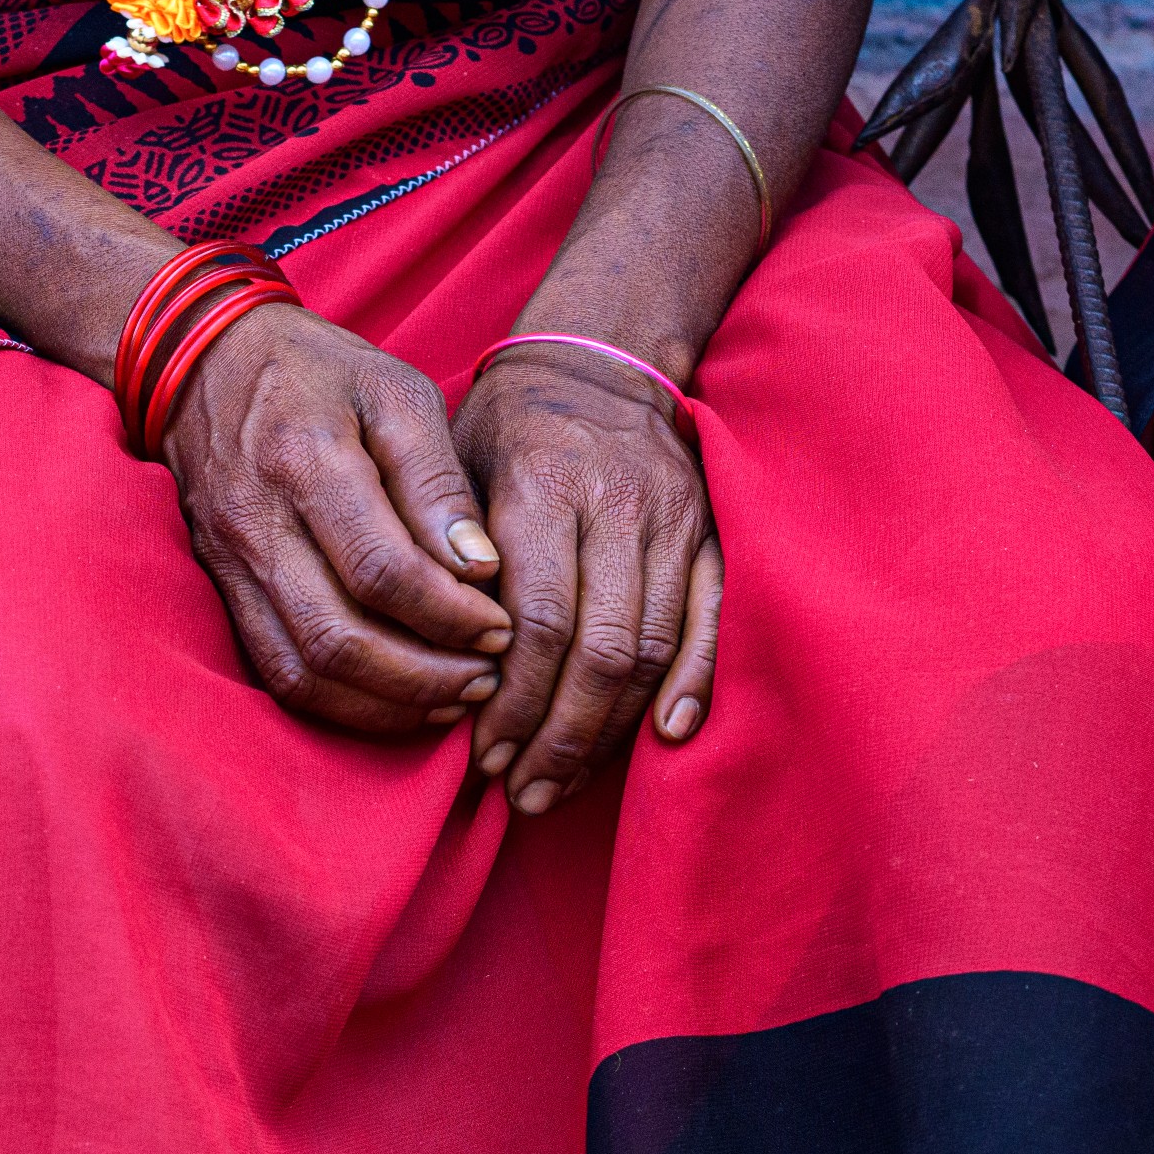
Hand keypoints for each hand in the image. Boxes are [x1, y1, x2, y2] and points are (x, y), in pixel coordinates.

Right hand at [159, 305, 511, 735]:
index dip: (448, 614)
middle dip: (425, 675)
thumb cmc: (319, 373)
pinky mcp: (224, 594)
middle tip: (488, 677)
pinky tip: (401, 698)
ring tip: (454, 696)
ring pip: (306, 672)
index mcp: (306, 459)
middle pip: (338, 638)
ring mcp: (231, 567)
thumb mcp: (395, 393)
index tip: (502, 627)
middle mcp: (258, 524)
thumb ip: (438, 481)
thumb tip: (481, 569)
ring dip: (387, 702)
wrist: (204, 364)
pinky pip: (281, 674)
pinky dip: (346, 703)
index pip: (380, 569)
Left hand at [449, 345, 717, 816]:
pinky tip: (666, 735)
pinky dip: (692, 681)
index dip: (512, 702)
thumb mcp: (450, 468)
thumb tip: (444, 660)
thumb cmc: (503, 434)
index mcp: (544, 488)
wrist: (595, 362)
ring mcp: (672, 520)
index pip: (537, 623)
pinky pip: (708, 620)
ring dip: (608, 731)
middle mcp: (618, 504)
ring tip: (563, 781)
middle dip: (557, 736)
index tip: (482, 755)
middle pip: (599, 649)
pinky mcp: (708, 534)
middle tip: (521, 791)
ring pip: (650, 648)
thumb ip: (446, 554)